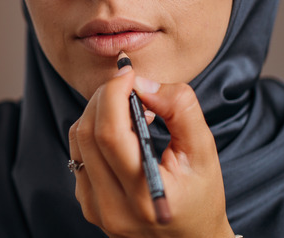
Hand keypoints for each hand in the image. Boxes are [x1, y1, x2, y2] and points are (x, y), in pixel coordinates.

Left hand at [68, 64, 233, 237]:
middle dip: (105, 97)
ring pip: (78, 141)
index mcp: (145, 195)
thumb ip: (180, 109)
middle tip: (129, 85)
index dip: (114, 93)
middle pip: (89, 133)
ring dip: (98, 112)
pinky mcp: (89, 206)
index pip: (111, 134)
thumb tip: (143, 84)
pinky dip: (94, 132)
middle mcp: (113, 208)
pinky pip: (79, 155)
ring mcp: (97, 210)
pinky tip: (121, 131)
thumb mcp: (205, 151)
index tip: (128, 73)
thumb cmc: (202, 196)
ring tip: (129, 109)